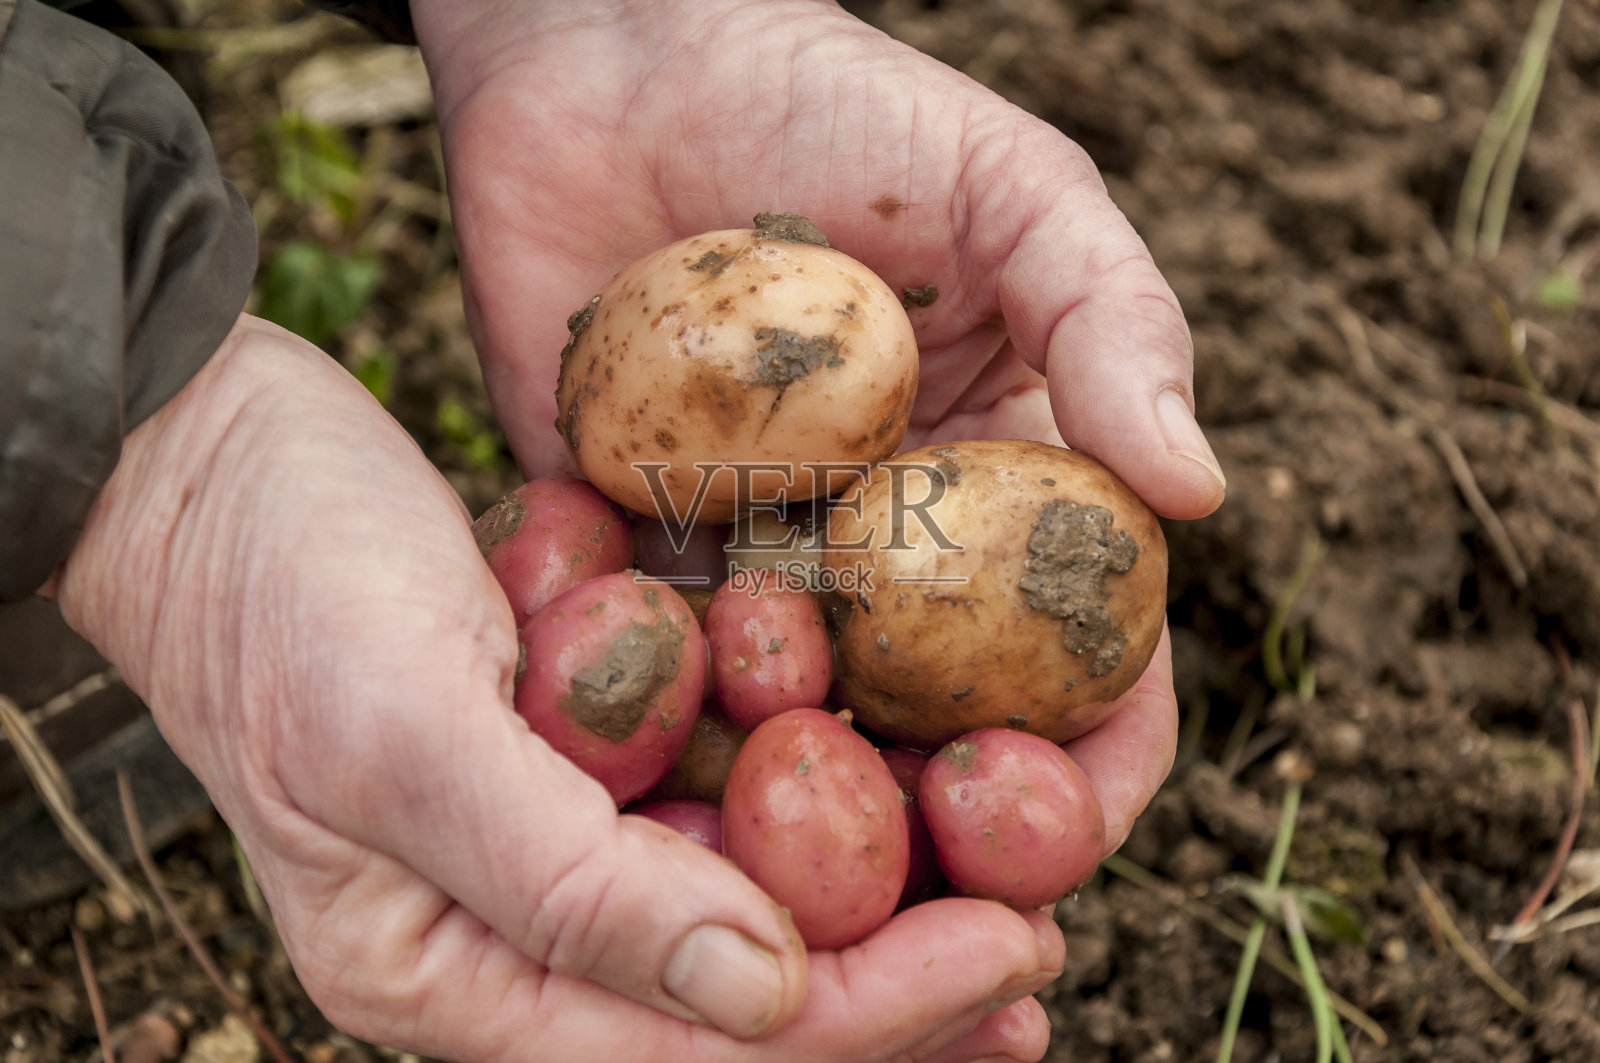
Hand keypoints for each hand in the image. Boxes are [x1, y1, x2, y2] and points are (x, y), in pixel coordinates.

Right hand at [54, 316, 1062, 1062]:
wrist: (207, 456)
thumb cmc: (272, 586)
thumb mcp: (399, 734)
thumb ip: (568, 885)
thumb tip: (762, 1000)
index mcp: (445, 975)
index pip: (688, 1052)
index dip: (868, 1015)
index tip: (1015, 950)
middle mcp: (503, 935)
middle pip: (729, 1008)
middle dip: (891, 985)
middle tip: (1040, 955)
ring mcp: (538, 843)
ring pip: (738, 916)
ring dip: (872, 905)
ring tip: (1011, 895)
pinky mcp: (565, 753)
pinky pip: (706, 812)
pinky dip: (808, 807)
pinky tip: (907, 777)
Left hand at [414, 2, 1214, 1055]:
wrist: (609, 56)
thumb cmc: (829, 104)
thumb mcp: (1011, 189)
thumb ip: (1116, 320)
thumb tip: (1203, 492)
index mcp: (1005, 491)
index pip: (1083, 664)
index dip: (1093, 759)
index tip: (1065, 816)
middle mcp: (888, 553)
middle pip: (941, 739)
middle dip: (947, 828)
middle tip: (923, 879)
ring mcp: (757, 562)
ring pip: (795, 741)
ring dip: (796, 815)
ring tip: (778, 862)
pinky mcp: (623, 550)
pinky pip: (642, 670)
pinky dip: (652, 731)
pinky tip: (643, 786)